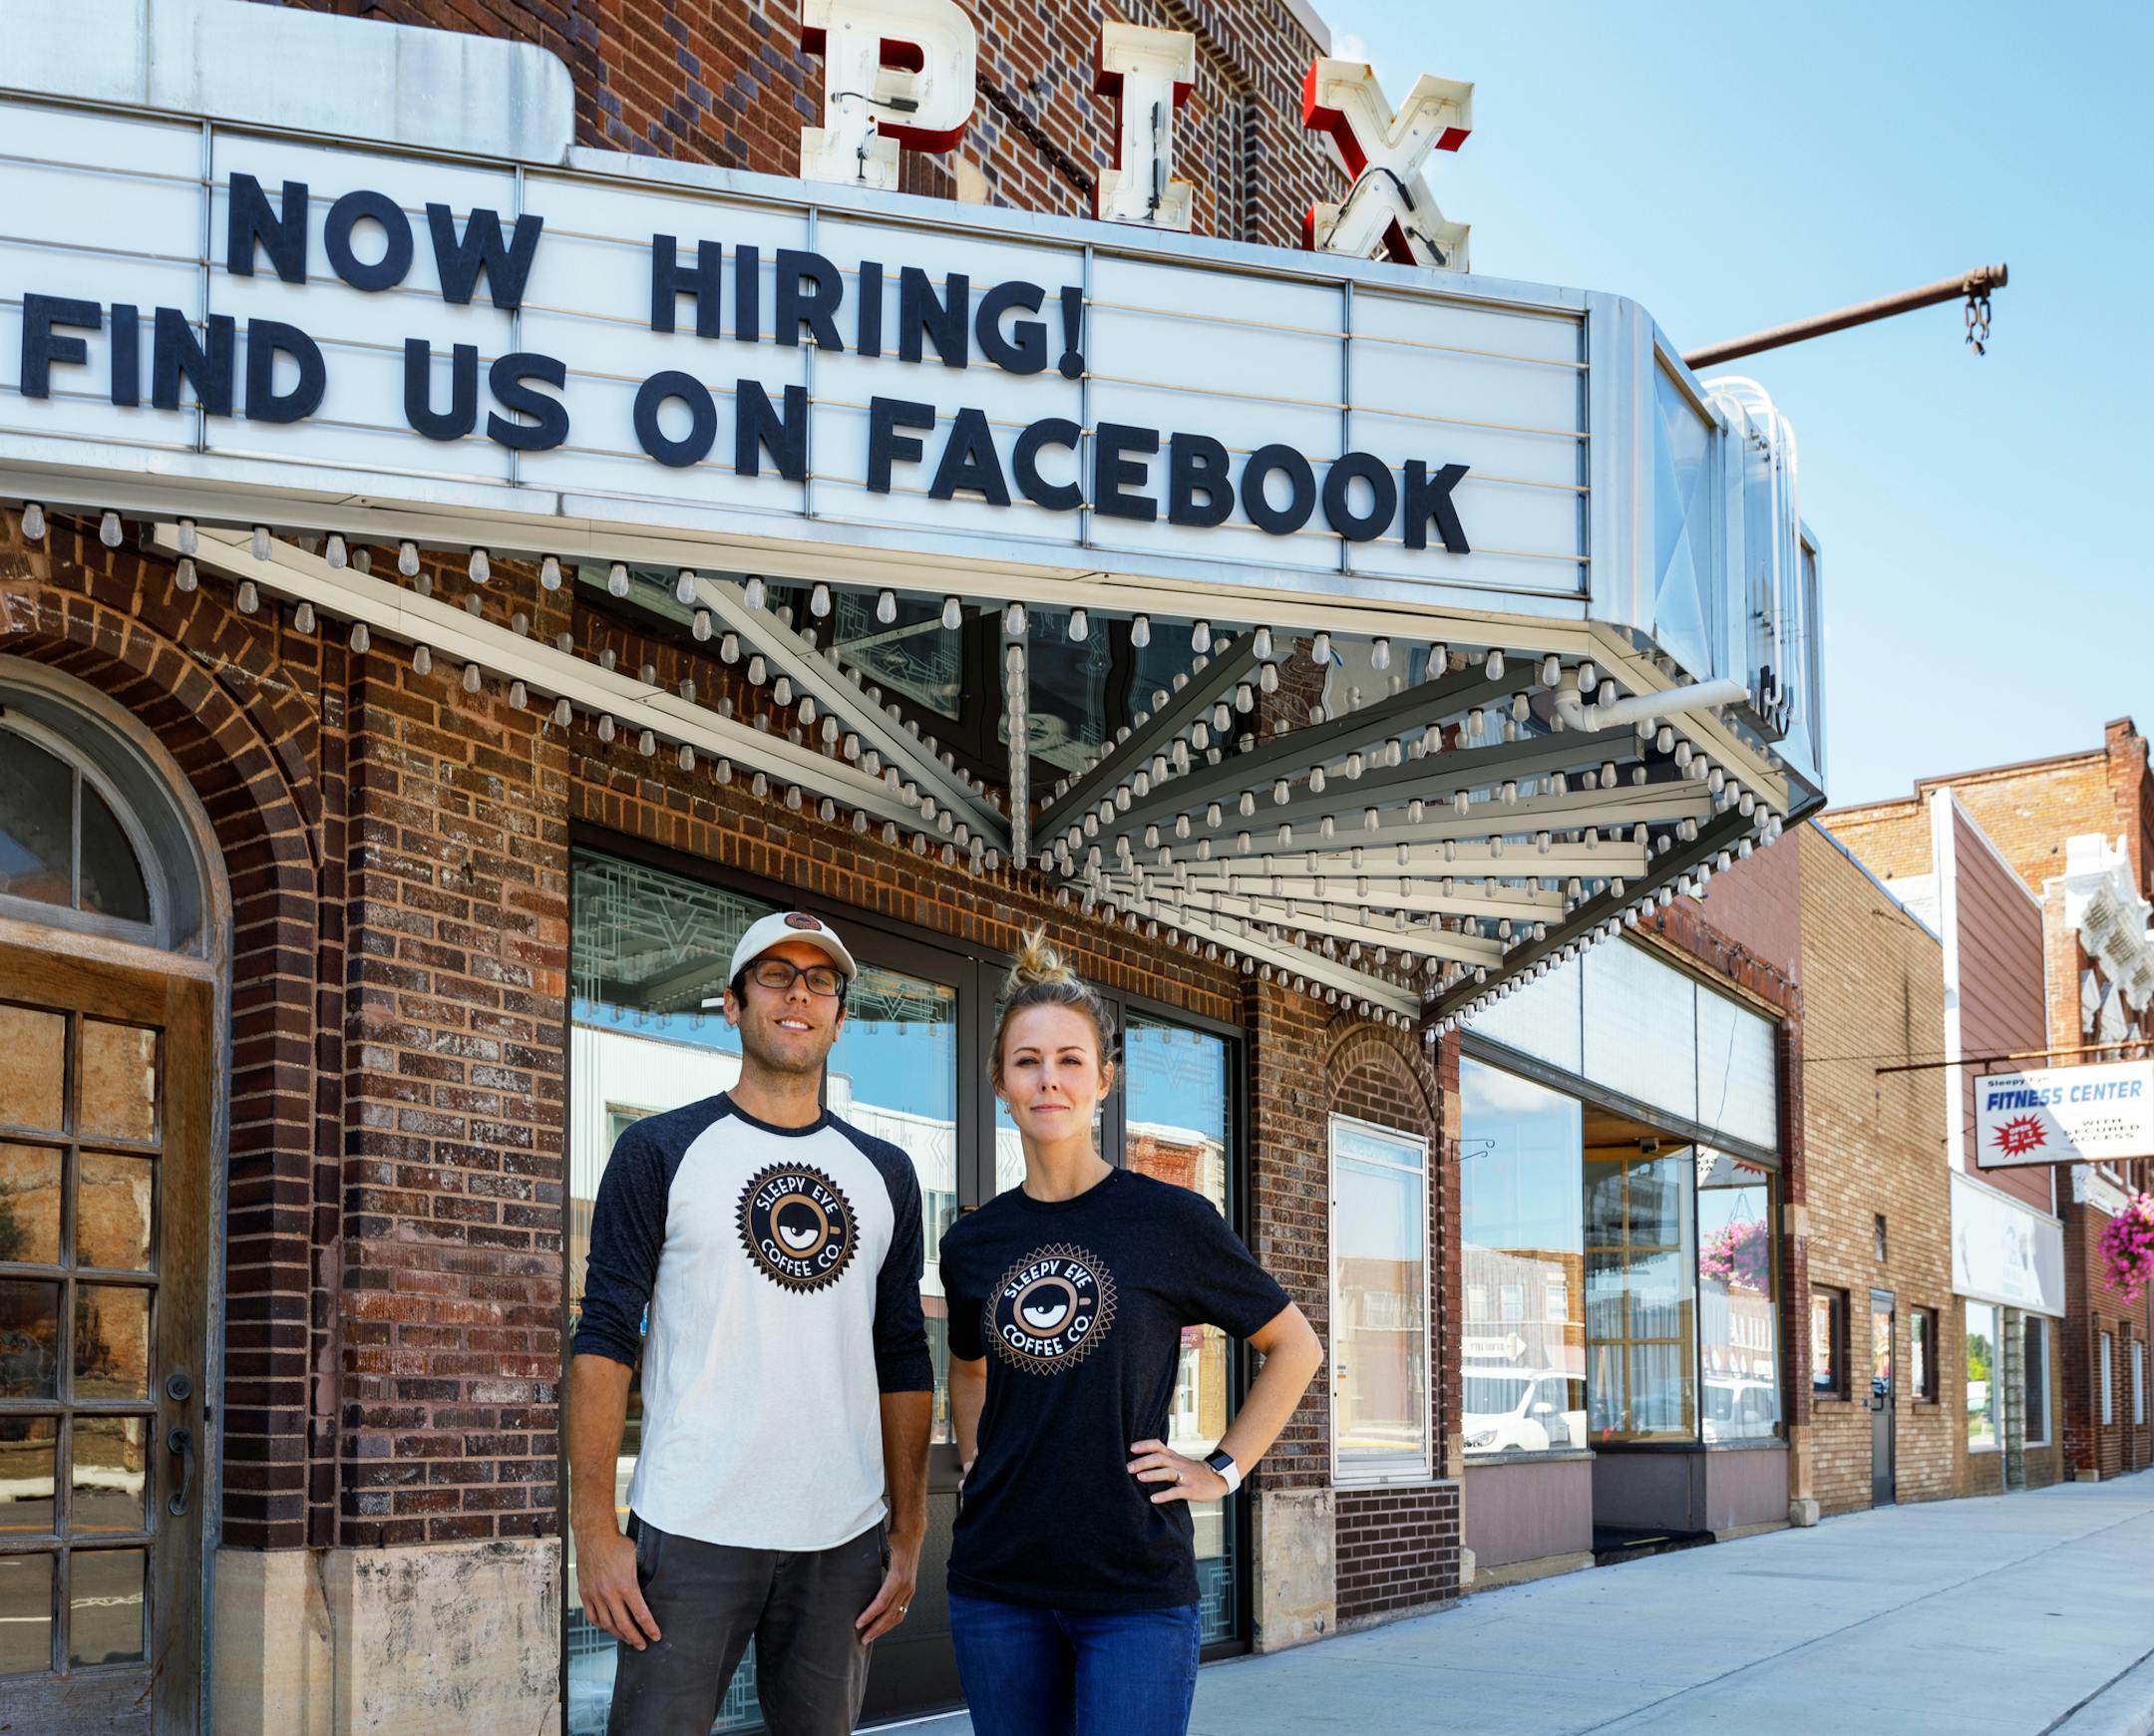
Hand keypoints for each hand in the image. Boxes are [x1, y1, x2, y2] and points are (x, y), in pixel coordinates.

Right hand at [576, 1522, 661, 1650]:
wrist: (594, 1536)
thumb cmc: (617, 1544)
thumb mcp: (637, 1558)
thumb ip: (642, 1576)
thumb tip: (652, 1588)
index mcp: (626, 1585)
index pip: (640, 1614)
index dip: (649, 1628)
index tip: (656, 1636)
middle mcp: (610, 1594)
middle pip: (624, 1625)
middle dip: (635, 1638)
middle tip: (642, 1645)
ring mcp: (596, 1595)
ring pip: (607, 1624)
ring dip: (619, 1634)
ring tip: (627, 1638)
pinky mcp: (586, 1593)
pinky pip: (593, 1616)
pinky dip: (601, 1625)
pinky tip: (608, 1627)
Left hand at [856, 1532, 919, 1643]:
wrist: (911, 1534)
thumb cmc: (895, 1539)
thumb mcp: (881, 1549)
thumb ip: (870, 1563)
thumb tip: (852, 1574)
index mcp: (898, 1577)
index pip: (882, 1602)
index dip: (870, 1615)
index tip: (858, 1624)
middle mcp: (906, 1586)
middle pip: (890, 1614)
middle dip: (876, 1629)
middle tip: (862, 1639)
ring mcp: (910, 1589)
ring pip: (898, 1616)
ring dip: (884, 1628)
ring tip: (871, 1635)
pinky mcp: (911, 1590)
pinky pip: (902, 1610)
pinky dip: (891, 1620)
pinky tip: (882, 1625)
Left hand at [1127, 1438, 1228, 1504]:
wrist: (1217, 1479)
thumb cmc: (1193, 1472)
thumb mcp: (1179, 1462)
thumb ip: (1164, 1461)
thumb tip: (1140, 1464)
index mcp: (1174, 1456)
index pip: (1158, 1446)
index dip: (1145, 1445)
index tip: (1131, 1448)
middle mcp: (1178, 1464)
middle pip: (1159, 1458)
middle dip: (1143, 1462)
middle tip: (1129, 1467)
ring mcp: (1185, 1476)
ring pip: (1167, 1472)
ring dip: (1152, 1474)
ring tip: (1139, 1477)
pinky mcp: (1191, 1489)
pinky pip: (1176, 1491)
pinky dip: (1164, 1495)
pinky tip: (1153, 1499)